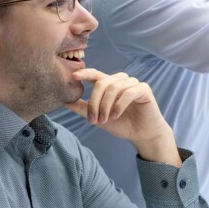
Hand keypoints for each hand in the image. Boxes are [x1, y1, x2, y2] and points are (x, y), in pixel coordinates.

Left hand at [64, 68, 180, 165]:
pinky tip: (115, 116)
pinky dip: (119, 105)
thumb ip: (83, 108)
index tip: (73, 76)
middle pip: (101, 83)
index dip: (84, 73)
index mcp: (110, 85)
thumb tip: (64, 101)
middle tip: (92, 119)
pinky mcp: (144, 89)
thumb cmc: (122, 124)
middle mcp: (121, 81)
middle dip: (94, 102)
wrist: (143, 135)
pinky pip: (128, 92)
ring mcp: (133, 84)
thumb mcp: (99, 117)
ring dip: (105, 106)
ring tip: (104, 120)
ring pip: (113, 87)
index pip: (95, 74)